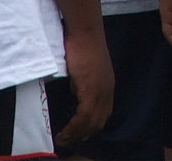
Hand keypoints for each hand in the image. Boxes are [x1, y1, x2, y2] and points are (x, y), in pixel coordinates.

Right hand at [53, 24, 113, 146]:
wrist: (85, 30)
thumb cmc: (82, 43)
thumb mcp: (85, 68)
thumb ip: (83, 82)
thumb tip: (76, 92)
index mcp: (107, 85)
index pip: (103, 113)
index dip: (92, 125)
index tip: (80, 133)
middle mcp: (107, 91)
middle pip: (98, 121)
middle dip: (84, 133)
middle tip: (69, 141)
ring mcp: (100, 92)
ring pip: (90, 123)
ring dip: (76, 134)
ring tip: (63, 140)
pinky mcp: (90, 91)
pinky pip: (82, 117)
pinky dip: (73, 128)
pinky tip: (64, 133)